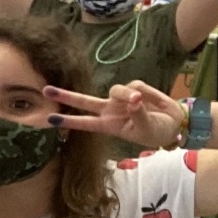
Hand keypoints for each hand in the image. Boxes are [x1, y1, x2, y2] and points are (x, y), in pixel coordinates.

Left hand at [42, 80, 183, 149]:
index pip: (84, 122)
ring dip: (127, 94)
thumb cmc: (156, 132)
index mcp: (109, 125)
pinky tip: (153, 101)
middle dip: (66, 95)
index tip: (49, 119)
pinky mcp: (134, 88)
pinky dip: (146, 93)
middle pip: (84, 101)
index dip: (68, 121)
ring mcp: (121, 99)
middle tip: (45, 90)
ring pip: (115, 89)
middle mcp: (110, 110)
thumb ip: (138, 114)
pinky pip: (136, 85)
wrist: (173, 124)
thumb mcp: (146, 129)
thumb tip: (132, 98)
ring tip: (140, 101)